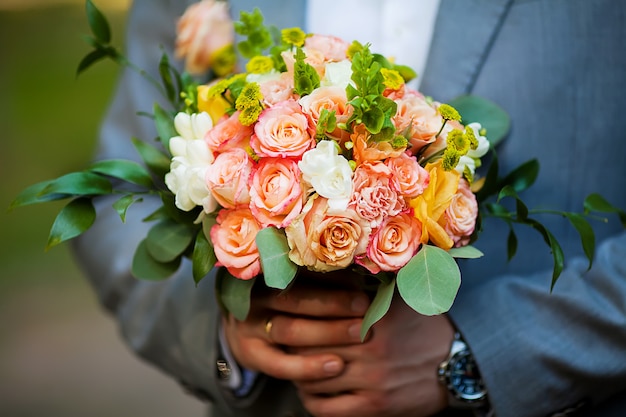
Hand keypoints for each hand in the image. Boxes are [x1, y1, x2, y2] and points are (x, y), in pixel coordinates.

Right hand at [222, 278, 370, 381]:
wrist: (246, 331)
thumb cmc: (285, 305)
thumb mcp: (296, 287)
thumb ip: (322, 281)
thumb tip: (364, 275)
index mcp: (268, 273)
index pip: (301, 272)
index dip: (333, 278)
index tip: (362, 283)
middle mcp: (255, 297)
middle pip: (295, 299)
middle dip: (333, 304)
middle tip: (365, 308)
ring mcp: (250, 327)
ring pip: (290, 330)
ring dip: (327, 333)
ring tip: (358, 335)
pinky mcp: (250, 355)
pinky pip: (280, 365)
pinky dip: (309, 367)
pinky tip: (336, 367)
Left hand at [293, 295, 454, 416]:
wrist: (457, 362)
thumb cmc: (422, 324)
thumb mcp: (400, 295)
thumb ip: (368, 282)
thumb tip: (332, 264)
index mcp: (373, 316)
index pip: (318, 314)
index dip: (295, 313)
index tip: (283, 310)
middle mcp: (371, 347)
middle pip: (310, 345)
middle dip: (289, 341)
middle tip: (277, 335)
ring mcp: (373, 379)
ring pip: (313, 378)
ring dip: (297, 371)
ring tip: (291, 362)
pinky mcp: (376, 406)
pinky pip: (327, 409)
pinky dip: (311, 400)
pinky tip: (308, 391)